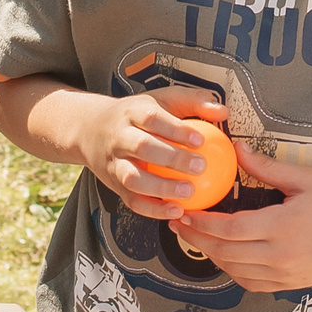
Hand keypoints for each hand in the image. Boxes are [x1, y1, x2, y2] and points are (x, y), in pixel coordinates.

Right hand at [76, 87, 231, 220]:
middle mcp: (119, 137)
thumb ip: (194, 102)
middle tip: (200, 166)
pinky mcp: (115, 185)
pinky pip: (132, 200)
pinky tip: (175, 211)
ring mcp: (114, 163)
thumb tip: (221, 111)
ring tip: (188, 193)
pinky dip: (153, 209)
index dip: (175, 129)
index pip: (152, 118)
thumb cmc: (135, 115)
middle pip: (142, 147)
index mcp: (132, 112)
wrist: (90, 130)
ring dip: (161, 188)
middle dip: (171, 158)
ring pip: (133, 177)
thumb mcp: (162, 100)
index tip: (199, 140)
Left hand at [172, 142, 311, 291]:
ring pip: (234, 270)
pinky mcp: (290, 285)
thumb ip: (266, 167)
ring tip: (195, 237)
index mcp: (283, 226)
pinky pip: (250, 282)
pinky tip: (223, 254)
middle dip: (195, 239)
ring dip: (210, 255)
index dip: (201, 223)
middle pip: (224, 252)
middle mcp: (281, 256)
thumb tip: (237, 148)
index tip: (184, 211)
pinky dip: (231, 270)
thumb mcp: (305, 179)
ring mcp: (285, 275)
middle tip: (177, 223)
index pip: (229, 229)